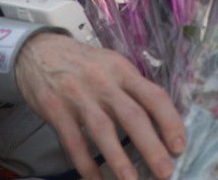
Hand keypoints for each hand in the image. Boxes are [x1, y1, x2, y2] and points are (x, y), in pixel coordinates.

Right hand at [15, 32, 185, 179]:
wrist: (37, 51)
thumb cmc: (82, 63)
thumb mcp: (111, 65)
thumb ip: (132, 89)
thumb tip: (161, 122)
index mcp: (121, 69)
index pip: (153, 95)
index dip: (170, 121)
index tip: (179, 145)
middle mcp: (102, 80)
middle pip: (132, 114)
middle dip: (151, 145)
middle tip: (166, 171)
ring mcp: (77, 94)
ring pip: (102, 129)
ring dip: (119, 158)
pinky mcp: (55, 108)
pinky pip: (73, 141)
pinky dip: (85, 163)